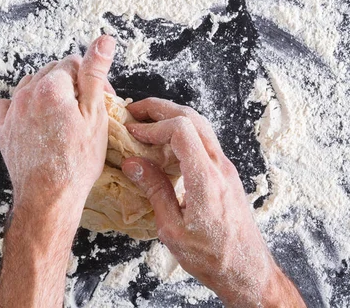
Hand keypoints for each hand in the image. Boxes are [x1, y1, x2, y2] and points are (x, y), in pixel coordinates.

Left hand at [0, 35, 115, 212]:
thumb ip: (95, 73)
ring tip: (64, 118)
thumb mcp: (95, 114)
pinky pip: (10, 106)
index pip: (73, 63)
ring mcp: (12, 112)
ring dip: (48, 94)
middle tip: (86, 110)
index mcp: (50, 87)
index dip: (91, 79)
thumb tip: (103, 40)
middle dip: (71, 84)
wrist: (48, 197)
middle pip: (52, 73)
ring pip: (31, 86)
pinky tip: (36, 121)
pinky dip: (23, 107)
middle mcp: (26, 94)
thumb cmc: (77, 161)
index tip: (101, 99)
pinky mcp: (3, 130)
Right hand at [120, 98, 304, 307]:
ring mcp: (225, 168)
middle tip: (133, 110)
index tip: (132, 131)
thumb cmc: (212, 257)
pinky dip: (183, 131)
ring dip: (172, 116)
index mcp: (205, 179)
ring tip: (147, 121)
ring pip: (201, 125)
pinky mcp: (226, 174)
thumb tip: (133, 163)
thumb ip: (154, 191)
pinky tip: (165, 144)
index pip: (181, 129)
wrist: (248, 272)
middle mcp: (219, 167)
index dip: (153, 125)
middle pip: (192, 118)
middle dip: (160, 108)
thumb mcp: (173, 230)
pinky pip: (205, 140)